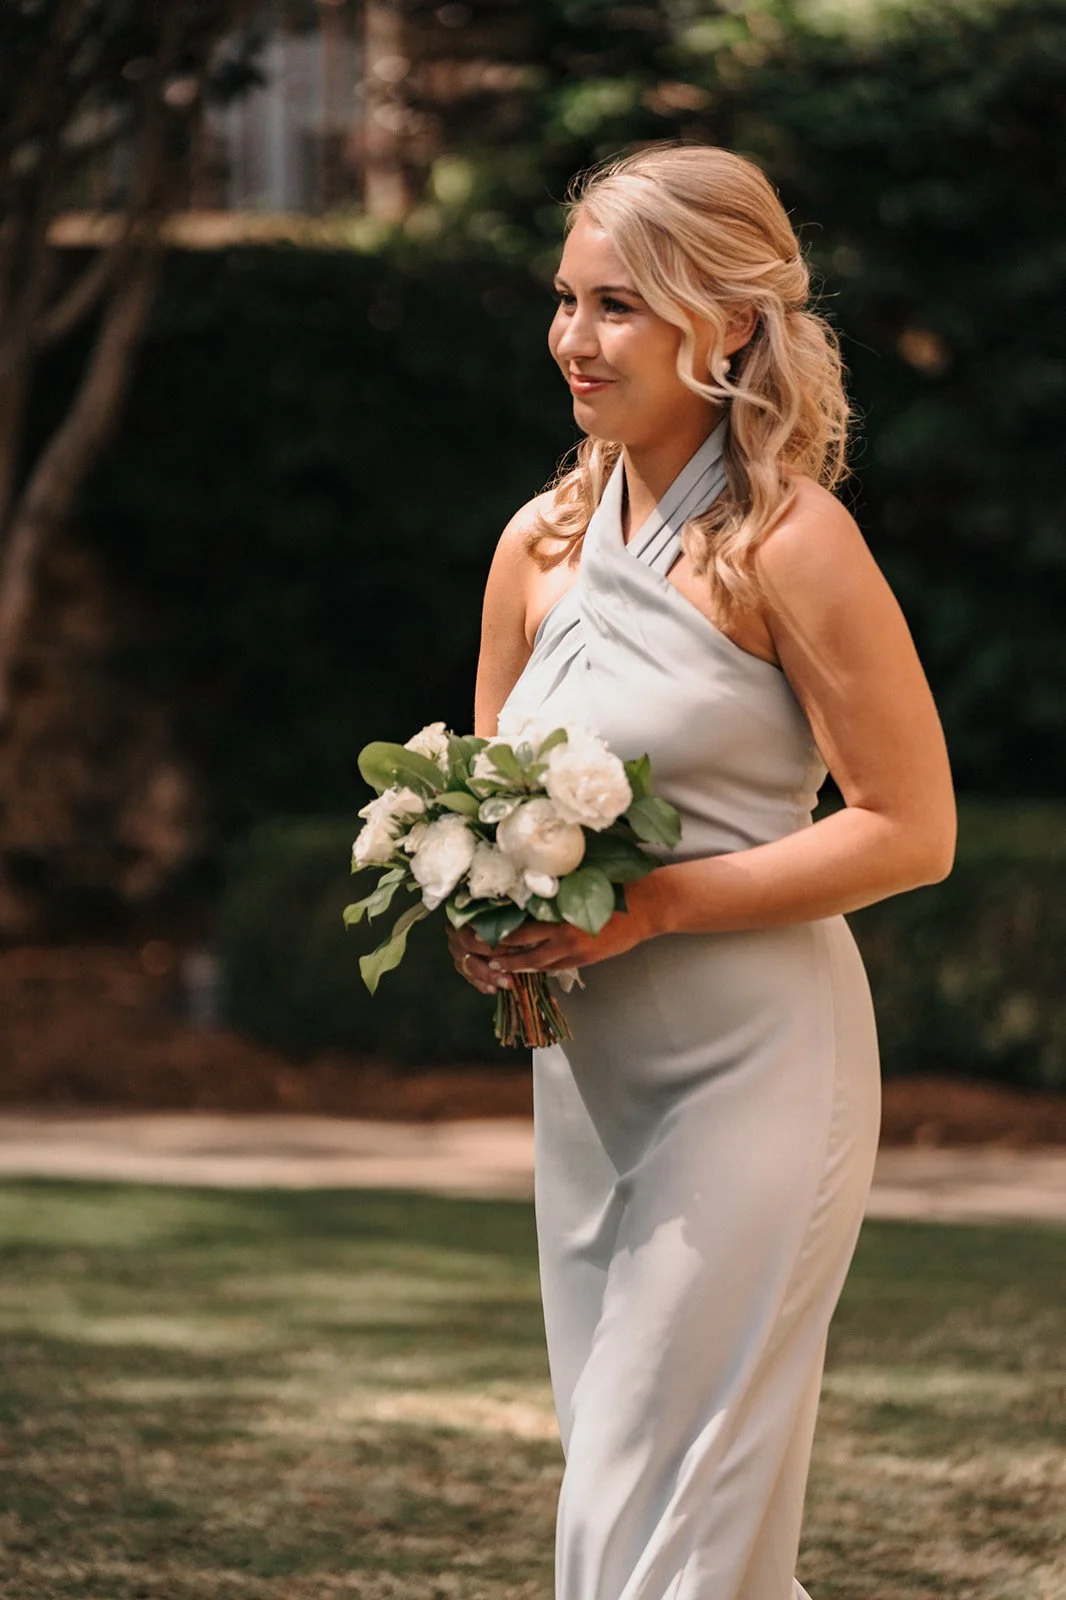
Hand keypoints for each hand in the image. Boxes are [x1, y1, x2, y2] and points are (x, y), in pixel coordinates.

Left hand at [447, 876, 660, 992]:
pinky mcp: (585, 958)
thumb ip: (555, 893)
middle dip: (500, 954)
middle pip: (522, 948)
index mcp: (559, 910)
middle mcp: (563, 932)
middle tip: (480, 954)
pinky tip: (527, 968)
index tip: (480, 930)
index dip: (499, 932)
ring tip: (495, 968)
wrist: (647, 905)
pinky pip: (555, 967)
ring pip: (536, 963)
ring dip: (514, 966)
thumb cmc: (615, 886)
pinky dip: (539, 968)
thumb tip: (529, 892)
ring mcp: (574, 949)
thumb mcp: (581, 883)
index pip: (520, 926)